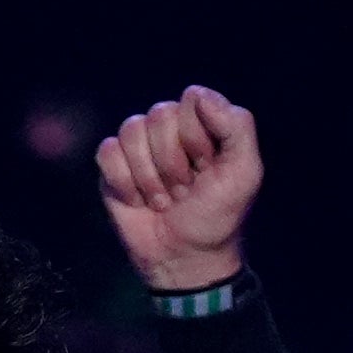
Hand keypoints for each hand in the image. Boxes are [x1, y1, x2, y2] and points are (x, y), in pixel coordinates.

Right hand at [97, 86, 266, 297]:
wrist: (185, 258)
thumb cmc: (218, 216)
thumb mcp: (245, 172)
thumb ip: (236, 126)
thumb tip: (197, 93)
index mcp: (202, 123)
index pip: (191, 101)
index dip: (197, 138)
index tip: (207, 168)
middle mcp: (169, 128)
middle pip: (158, 115)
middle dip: (173, 162)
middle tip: (184, 190)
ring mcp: (139, 147)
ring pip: (131, 131)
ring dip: (149, 177)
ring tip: (163, 200)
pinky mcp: (113, 168)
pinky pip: (107, 152)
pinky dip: (124, 183)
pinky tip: (138, 201)